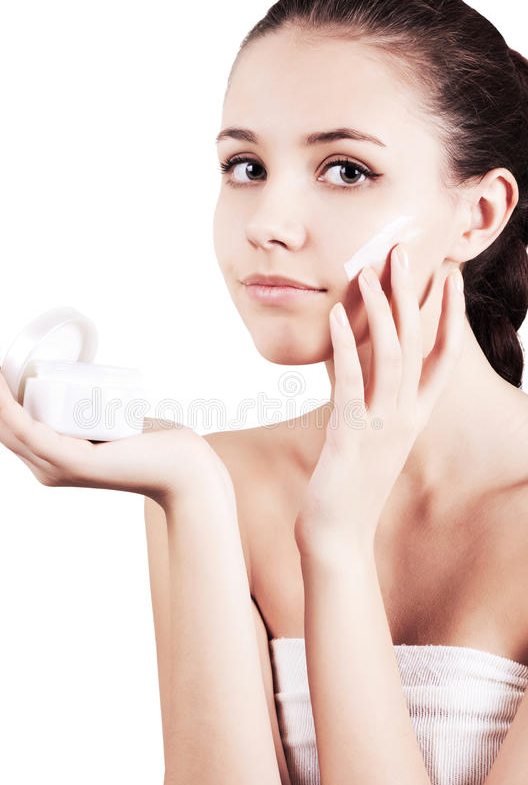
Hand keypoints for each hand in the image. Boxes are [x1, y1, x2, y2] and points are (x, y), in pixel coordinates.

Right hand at [0, 317, 231, 506]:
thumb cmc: (155, 444)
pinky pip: (24, 428)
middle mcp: (41, 464)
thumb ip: (95, 408)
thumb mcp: (110, 420)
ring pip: (0, 417)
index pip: (0, 412)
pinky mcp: (72, 461)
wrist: (188, 472)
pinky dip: (1, 400)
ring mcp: (53, 466)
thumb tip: (90, 378)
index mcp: (45, 454)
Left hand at [293, 245, 464, 561]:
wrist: (338, 534)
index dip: (448, 314)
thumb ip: (372, 397)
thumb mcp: (369, 433)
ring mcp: (383, 427)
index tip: (448, 275)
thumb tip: (357, 357)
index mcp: (416, 414)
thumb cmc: (350, 482)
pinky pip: (351, 383)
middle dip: (413, 294)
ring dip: (381, 310)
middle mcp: (408, 416)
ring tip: (371, 270)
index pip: (443, 356)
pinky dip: (344, 347)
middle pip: (418, 344)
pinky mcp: (352, 436)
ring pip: (392, 357)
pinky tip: (334, 316)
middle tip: (404, 250)